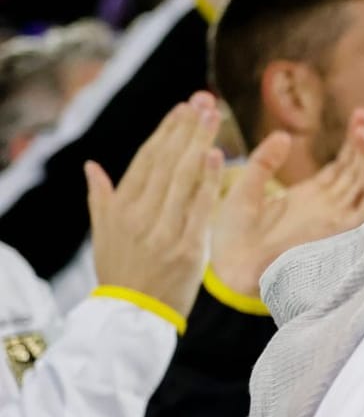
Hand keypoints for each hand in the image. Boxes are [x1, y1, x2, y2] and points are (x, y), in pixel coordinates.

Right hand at [85, 94, 223, 316]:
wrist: (133, 315)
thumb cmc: (121, 271)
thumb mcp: (103, 233)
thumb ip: (100, 197)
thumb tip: (92, 166)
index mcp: (120, 206)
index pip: (146, 159)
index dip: (165, 132)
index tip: (182, 109)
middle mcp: (140, 214)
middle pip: (167, 162)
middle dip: (186, 129)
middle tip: (203, 101)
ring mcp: (163, 230)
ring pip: (183, 178)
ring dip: (199, 144)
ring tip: (213, 117)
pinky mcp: (185, 248)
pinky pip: (199, 208)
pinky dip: (208, 181)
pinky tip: (217, 156)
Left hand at [209, 110, 363, 296]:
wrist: (229, 271)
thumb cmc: (232, 238)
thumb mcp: (244, 190)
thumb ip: (264, 162)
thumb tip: (283, 135)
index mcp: (308, 199)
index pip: (342, 168)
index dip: (352, 144)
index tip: (357, 117)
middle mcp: (326, 209)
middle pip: (357, 172)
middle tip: (363, 115)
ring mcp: (333, 220)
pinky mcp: (336, 232)